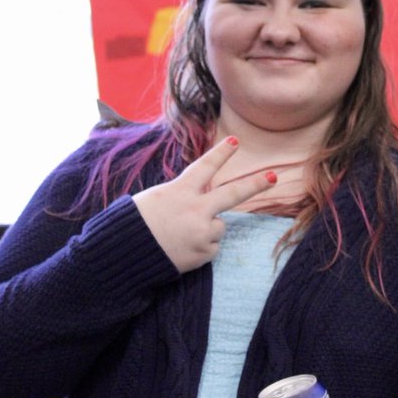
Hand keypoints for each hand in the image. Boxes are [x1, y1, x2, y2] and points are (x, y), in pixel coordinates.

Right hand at [132, 136, 276, 272]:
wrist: (124, 256)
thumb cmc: (136, 224)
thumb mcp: (156, 198)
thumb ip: (183, 194)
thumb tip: (204, 195)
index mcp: (180, 191)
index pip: (205, 167)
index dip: (221, 153)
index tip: (235, 140)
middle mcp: (195, 209)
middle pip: (233, 193)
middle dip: (256, 184)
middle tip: (274, 176)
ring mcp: (201, 232)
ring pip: (219, 226)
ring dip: (206, 229)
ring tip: (180, 235)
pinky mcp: (203, 253)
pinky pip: (211, 246)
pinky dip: (201, 247)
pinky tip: (181, 249)